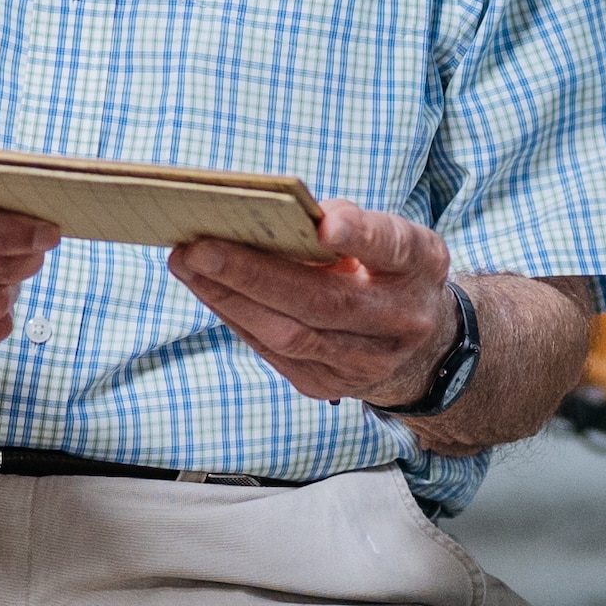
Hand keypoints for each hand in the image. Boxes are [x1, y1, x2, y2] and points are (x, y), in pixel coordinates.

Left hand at [170, 199, 461, 408]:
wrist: (419, 348)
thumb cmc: (389, 272)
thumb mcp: (390, 238)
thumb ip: (347, 223)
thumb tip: (281, 219)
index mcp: (418, 267)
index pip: (392, 249)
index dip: (361, 237)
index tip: (326, 224)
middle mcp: (399, 321)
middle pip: (323, 303)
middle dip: (254, 274)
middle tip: (198, 246)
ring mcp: (364, 362)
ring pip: (288, 335)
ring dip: (228, 298)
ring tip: (185, 263)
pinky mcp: (327, 386)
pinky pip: (271, 351)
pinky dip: (235, 316)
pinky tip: (206, 288)